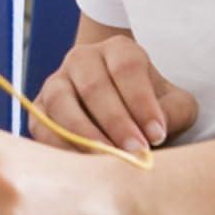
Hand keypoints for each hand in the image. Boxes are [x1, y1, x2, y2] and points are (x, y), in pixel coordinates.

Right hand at [31, 35, 197, 153]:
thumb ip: (173, 112)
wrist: (118, 102)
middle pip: (93, 85)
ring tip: (106, 159)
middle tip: (135, 152)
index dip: (141, 101)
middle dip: (115, 122)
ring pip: (60, 101)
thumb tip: (153, 132)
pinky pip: (40, 123)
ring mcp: (56, 80)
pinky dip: (57, 144)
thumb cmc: (151, 105)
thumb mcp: (174, 103)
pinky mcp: (40, 106)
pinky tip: (80, 164)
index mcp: (118, 50)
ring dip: (83, 133)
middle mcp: (82, 58)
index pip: (127, 68)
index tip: (157, 134)